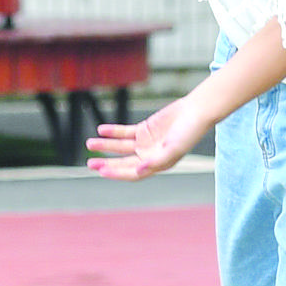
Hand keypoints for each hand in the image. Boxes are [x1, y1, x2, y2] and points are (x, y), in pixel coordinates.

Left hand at [87, 98, 206, 180]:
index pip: (132, 173)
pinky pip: (125, 132)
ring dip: (106, 145)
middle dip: (107, 163)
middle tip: (90, 163)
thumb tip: (138, 170)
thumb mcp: (172, 149)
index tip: (102, 171)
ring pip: (120, 146)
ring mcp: (145, 142)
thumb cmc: (188, 133)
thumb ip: (156, 161)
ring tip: (90, 144)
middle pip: (123, 162)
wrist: (195, 112)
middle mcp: (149, 156)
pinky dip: (113, 131)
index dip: (116, 173)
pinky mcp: (144, 129)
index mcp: (156, 165)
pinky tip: (101, 130)